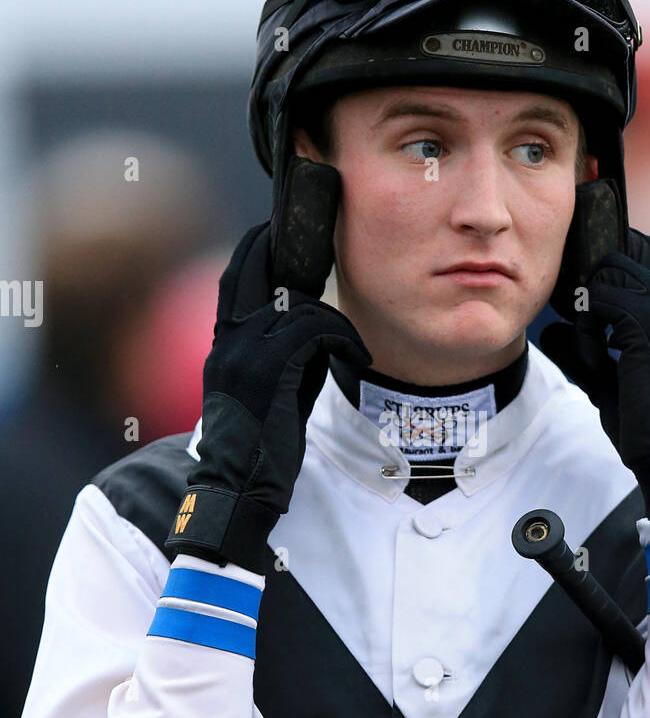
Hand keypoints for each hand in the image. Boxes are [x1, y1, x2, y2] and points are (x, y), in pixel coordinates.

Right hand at [165, 162, 371, 573]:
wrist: (239, 485)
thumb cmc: (260, 441)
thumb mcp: (262, 385)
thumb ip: (275, 348)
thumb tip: (306, 317)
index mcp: (224, 340)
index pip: (238, 272)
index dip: (262, 246)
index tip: (289, 231)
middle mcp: (229, 338)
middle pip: (258, 267)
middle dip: (291, 247)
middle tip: (323, 232)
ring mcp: (246, 353)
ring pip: (298, 303)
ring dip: (331, 316)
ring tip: (350, 338)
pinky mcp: (271, 371)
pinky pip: (315, 329)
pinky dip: (342, 337)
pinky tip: (357, 355)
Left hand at [540, 179, 649, 519]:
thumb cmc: (646, 422)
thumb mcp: (606, 379)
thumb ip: (580, 350)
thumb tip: (549, 331)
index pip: (643, 251)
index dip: (606, 263)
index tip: (580, 299)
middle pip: (619, 252)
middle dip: (588, 281)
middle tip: (577, 323)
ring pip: (605, 271)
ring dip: (586, 307)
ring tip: (590, 352)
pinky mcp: (647, 324)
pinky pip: (597, 301)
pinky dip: (585, 330)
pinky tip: (593, 362)